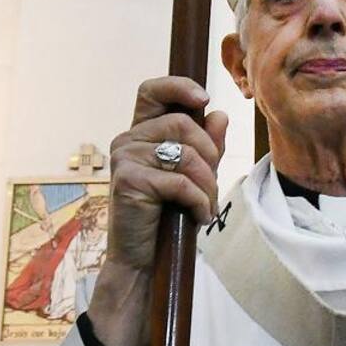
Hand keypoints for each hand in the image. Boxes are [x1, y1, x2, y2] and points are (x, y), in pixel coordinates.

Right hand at [106, 76, 227, 267]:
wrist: (144, 258)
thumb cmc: (168, 214)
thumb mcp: (195, 176)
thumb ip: (206, 145)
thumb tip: (219, 114)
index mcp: (142, 132)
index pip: (152, 91)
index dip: (178, 86)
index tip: (204, 99)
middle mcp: (128, 139)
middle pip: (182, 124)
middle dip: (209, 154)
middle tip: (211, 183)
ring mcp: (125, 158)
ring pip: (186, 154)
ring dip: (207, 184)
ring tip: (206, 206)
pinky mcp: (129, 181)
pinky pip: (179, 181)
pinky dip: (199, 201)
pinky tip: (199, 217)